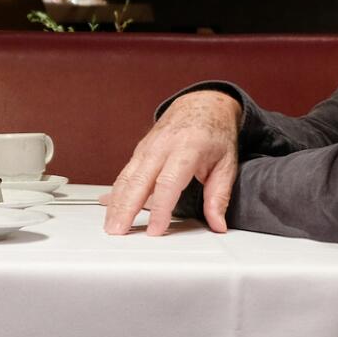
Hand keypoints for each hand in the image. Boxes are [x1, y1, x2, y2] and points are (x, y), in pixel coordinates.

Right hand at [102, 92, 242, 236]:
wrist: (202, 104)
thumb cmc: (215, 133)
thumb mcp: (227, 163)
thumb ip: (219, 196)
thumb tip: (218, 225)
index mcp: (187, 147)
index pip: (168, 183)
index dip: (160, 209)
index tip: (155, 230)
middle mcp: (162, 146)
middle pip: (139, 181)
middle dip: (126, 209)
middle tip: (118, 232)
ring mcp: (147, 147)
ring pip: (126, 178)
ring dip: (115, 203)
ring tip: (111, 226)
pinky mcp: (140, 151)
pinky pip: (124, 174)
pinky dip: (115, 193)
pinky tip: (110, 209)